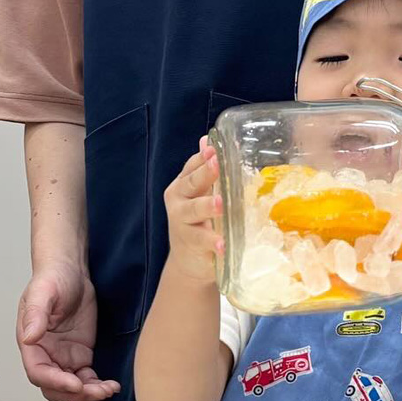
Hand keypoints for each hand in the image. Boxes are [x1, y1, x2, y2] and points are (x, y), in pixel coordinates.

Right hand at [18, 260, 119, 400]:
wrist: (72, 271)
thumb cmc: (53, 277)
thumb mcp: (43, 292)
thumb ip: (35, 315)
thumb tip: (29, 337)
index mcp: (31, 343)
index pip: (38, 372)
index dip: (55, 382)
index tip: (75, 384)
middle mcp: (45, 354)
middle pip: (55, 388)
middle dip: (75, 395)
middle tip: (97, 392)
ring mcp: (63, 357)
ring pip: (72, 389)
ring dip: (89, 395)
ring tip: (108, 390)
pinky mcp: (80, 356)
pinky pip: (87, 379)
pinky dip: (97, 387)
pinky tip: (110, 385)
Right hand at [163, 137, 223, 285]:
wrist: (189, 261)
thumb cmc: (199, 222)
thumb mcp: (201, 194)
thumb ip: (204, 170)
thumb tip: (207, 139)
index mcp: (182, 185)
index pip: (191, 166)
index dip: (203, 158)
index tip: (215, 150)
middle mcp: (178, 201)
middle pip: (191, 183)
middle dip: (205, 174)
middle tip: (218, 164)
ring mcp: (182, 223)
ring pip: (193, 211)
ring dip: (207, 206)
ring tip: (220, 204)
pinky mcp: (191, 244)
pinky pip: (202, 241)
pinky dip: (212, 242)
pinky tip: (223, 244)